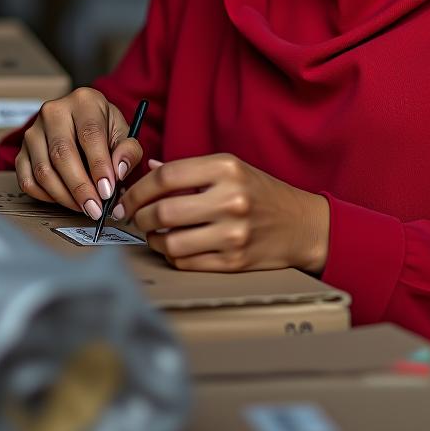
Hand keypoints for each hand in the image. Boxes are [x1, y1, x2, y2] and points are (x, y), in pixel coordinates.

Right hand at [14, 87, 142, 219]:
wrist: (82, 123)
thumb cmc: (104, 129)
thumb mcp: (123, 133)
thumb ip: (128, 150)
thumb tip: (118, 170)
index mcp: (84, 101)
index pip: (89, 134)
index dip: (98, 165)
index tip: (107, 190)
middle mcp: (53, 111)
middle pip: (62, 154)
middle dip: (80, 187)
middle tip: (95, 208)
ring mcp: (33, 131)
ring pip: (43, 170)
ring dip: (65, 196)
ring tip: (84, 207)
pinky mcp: (21, 151)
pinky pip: (28, 180)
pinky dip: (46, 196)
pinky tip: (65, 200)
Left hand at [120, 153, 329, 273]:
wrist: (302, 225)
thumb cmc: (262, 194)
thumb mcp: (232, 169)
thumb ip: (190, 170)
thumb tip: (149, 170)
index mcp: (227, 169)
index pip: (167, 176)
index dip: (138, 189)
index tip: (128, 198)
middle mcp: (231, 199)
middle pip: (163, 211)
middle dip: (139, 217)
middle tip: (135, 217)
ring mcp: (233, 233)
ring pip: (170, 241)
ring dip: (153, 239)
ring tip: (155, 233)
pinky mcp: (233, 261)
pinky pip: (185, 262)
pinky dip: (172, 255)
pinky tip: (174, 246)